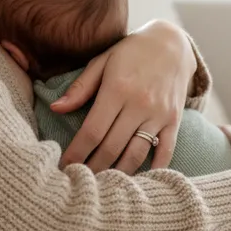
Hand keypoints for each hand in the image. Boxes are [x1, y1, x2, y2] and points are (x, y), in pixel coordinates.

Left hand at [54, 21, 195, 173]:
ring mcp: (159, 114)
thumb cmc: (131, 52)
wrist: (173, 43)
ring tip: (102, 186)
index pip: (92, 131)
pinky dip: (152, 171)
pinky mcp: (174, 121)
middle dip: (92, 169)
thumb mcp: (103, 61)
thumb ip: (80, 87)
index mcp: (117, 89)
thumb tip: (56, 109)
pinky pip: (165, 152)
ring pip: (136, 155)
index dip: (76, 153)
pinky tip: (138, 183)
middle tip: (78, 182)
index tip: (64, 167)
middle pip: (112, 148)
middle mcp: (140, 104)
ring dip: (117, 175)